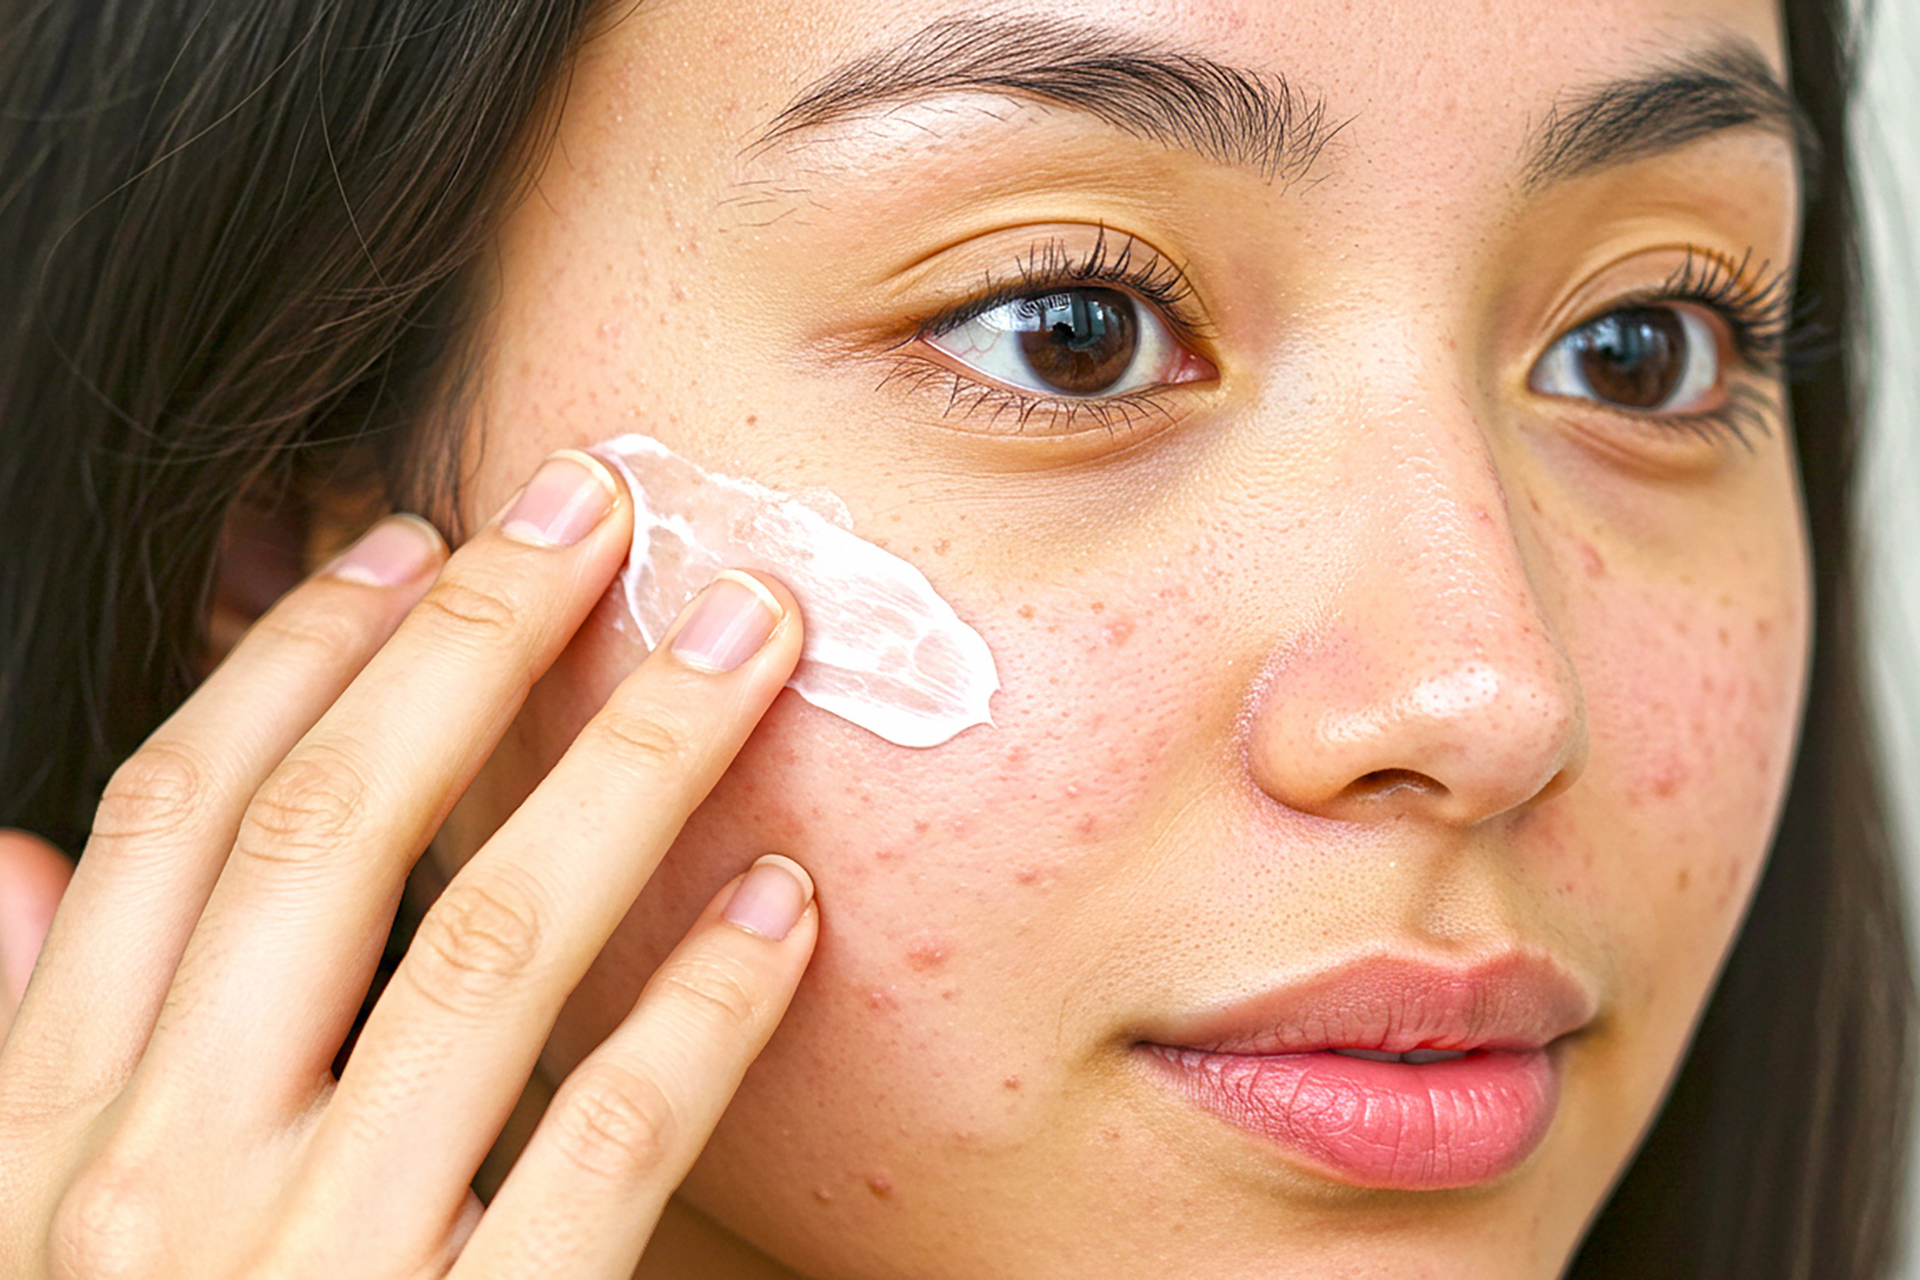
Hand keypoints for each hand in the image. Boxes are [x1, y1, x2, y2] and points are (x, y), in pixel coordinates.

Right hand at [0, 449, 816, 1277]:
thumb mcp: (15, 1229)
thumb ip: (24, 1046)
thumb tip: (9, 863)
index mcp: (49, 1125)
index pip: (173, 824)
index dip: (294, 659)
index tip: (410, 539)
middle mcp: (159, 1175)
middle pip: (331, 835)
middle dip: (473, 644)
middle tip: (604, 509)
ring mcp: (313, 1265)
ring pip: (486, 945)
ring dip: (628, 769)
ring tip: (739, 648)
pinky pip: (610, 1140)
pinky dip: (706, 1006)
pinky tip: (786, 905)